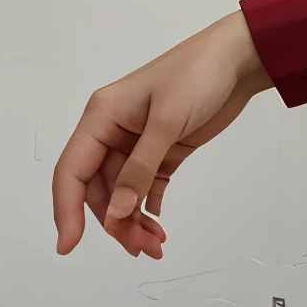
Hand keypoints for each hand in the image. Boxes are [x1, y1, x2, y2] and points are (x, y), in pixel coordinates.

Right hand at [51, 10, 274, 259]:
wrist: (240, 58)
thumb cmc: (198, 76)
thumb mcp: (166, 122)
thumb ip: (140, 169)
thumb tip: (117, 212)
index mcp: (101, 118)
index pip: (72, 171)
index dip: (66, 210)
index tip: (69, 246)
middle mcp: (112, 131)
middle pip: (99, 188)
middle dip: (115, 221)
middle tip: (140, 248)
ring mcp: (138, 142)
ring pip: (123, 191)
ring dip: (133, 219)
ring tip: (155, 245)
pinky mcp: (164, 149)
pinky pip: (146, 185)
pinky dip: (148, 206)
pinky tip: (158, 224)